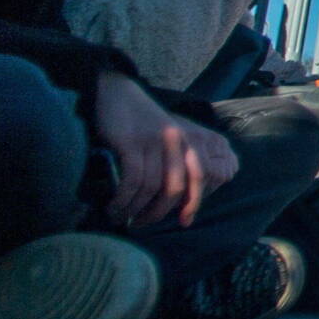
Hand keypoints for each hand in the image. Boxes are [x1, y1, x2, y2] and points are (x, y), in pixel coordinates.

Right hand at [93, 72, 237, 227]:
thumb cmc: (144, 125)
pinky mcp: (132, 141)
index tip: (182, 221)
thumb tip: (184, 211)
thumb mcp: (173, 141)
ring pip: (153, 187)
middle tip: (142, 224)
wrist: (117, 95)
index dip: (194, 203)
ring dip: (136, 209)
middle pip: (177, 187)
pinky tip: (114, 206)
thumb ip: (182, 167)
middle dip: (159, 212)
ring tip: (122, 218)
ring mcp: (156, 140)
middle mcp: (180, 140)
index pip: (204, 178)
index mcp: (195, 141)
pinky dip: (123, 199)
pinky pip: (133, 180)